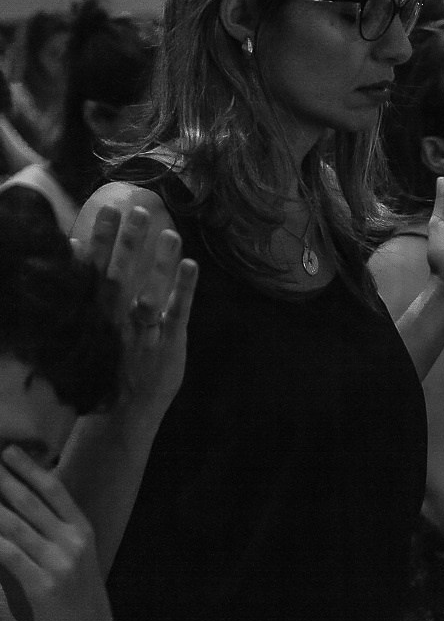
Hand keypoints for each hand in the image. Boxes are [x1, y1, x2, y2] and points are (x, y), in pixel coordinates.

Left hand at [0, 446, 113, 620]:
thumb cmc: (77, 592)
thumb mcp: (76, 555)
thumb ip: (54, 530)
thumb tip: (22, 506)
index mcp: (82, 529)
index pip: (55, 490)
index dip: (30, 469)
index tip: (11, 451)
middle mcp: (72, 541)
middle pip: (32, 503)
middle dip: (5, 480)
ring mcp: (58, 562)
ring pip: (16, 526)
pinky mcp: (41, 584)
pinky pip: (9, 556)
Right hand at [72, 205, 197, 409]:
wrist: (123, 411)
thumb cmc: (109, 358)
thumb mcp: (89, 323)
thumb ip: (83, 284)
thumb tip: (73, 241)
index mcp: (96, 314)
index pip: (95, 271)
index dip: (102, 240)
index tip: (108, 209)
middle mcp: (116, 322)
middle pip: (120, 276)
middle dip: (129, 243)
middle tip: (139, 210)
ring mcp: (143, 334)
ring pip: (150, 294)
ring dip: (159, 263)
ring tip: (170, 232)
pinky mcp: (168, 344)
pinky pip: (177, 314)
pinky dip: (184, 289)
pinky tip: (192, 264)